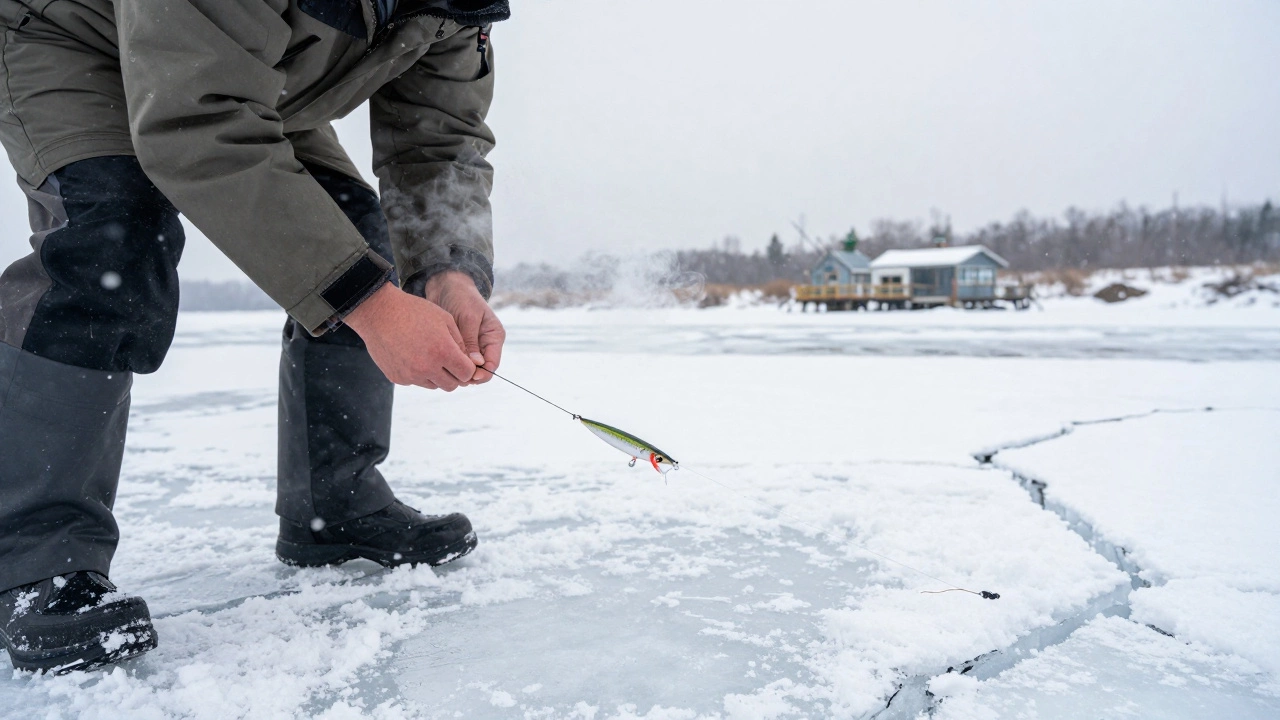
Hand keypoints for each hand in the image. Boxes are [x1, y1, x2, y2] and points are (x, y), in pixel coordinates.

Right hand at [344, 283, 477, 390]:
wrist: (378, 312)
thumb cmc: (414, 311)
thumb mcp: (444, 319)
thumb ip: (460, 342)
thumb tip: (469, 362)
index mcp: (443, 352)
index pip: (467, 374)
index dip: (468, 368)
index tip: (464, 362)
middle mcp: (427, 367)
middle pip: (451, 385)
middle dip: (454, 375)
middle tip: (450, 363)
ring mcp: (411, 375)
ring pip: (434, 385)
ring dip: (437, 375)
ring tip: (430, 356)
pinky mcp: (398, 378)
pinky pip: (416, 382)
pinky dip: (419, 374)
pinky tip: (413, 356)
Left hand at [420, 271, 504, 383]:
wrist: (445, 285)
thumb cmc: (461, 297)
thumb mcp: (468, 317)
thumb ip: (471, 341)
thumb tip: (477, 364)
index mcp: (494, 336)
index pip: (492, 364)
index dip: (481, 374)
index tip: (466, 375)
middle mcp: (485, 345)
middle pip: (480, 370)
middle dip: (467, 374)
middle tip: (451, 374)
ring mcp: (471, 347)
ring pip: (466, 369)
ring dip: (456, 371)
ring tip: (442, 368)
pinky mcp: (458, 346)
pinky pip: (455, 362)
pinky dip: (448, 365)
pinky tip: (438, 364)